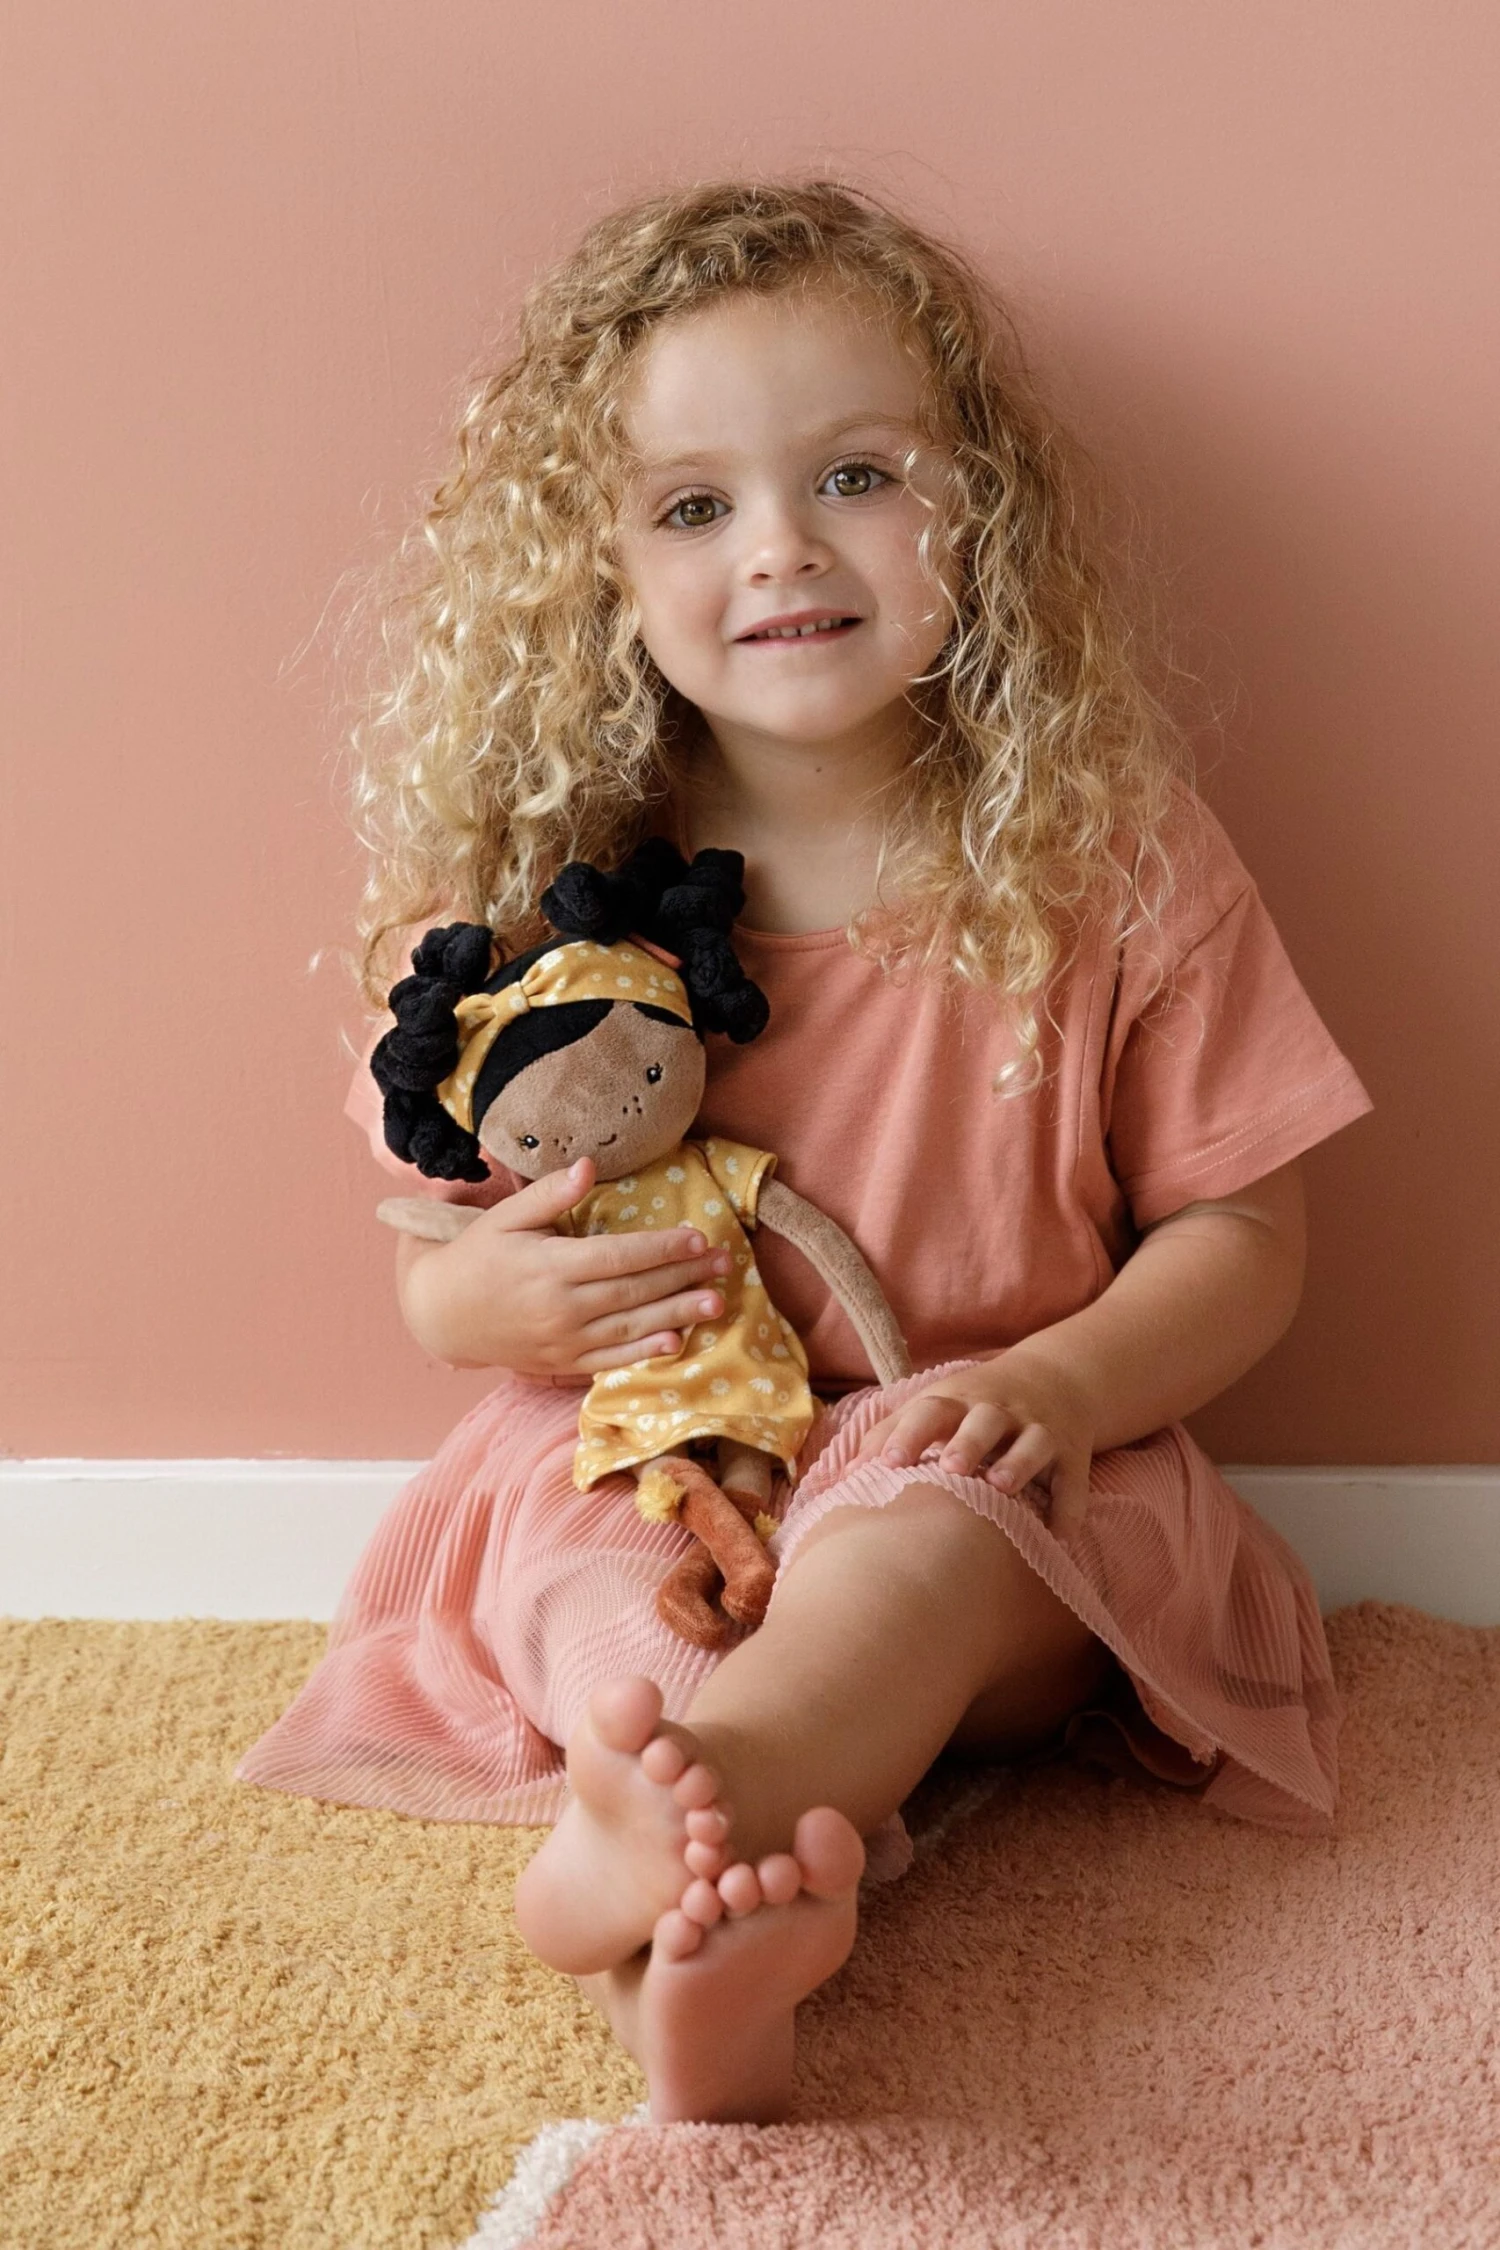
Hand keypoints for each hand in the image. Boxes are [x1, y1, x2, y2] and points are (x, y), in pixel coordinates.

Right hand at [398, 1157, 734, 1376]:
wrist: (442, 1315)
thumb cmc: (477, 1256)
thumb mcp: (506, 1218)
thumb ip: (549, 1194)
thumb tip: (588, 1167)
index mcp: (549, 1266)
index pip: (617, 1256)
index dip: (661, 1248)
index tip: (698, 1237)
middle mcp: (561, 1307)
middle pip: (633, 1292)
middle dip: (683, 1277)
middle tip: (724, 1265)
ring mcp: (563, 1340)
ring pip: (630, 1328)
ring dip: (677, 1315)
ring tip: (716, 1303)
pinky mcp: (562, 1363)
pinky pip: (610, 1361)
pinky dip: (644, 1354)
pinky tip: (676, 1342)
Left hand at [852, 1351, 1095, 1534]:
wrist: (1055, 1378)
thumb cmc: (972, 1405)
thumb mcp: (934, 1406)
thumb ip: (888, 1436)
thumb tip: (836, 1481)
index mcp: (959, 1401)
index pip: (930, 1410)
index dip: (909, 1434)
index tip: (889, 1463)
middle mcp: (1000, 1411)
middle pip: (984, 1421)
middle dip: (968, 1442)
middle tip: (950, 1469)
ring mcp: (1040, 1429)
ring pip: (1033, 1443)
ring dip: (1019, 1464)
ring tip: (1001, 1488)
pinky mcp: (1073, 1454)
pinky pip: (1074, 1482)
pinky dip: (1069, 1508)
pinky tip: (1058, 1536)